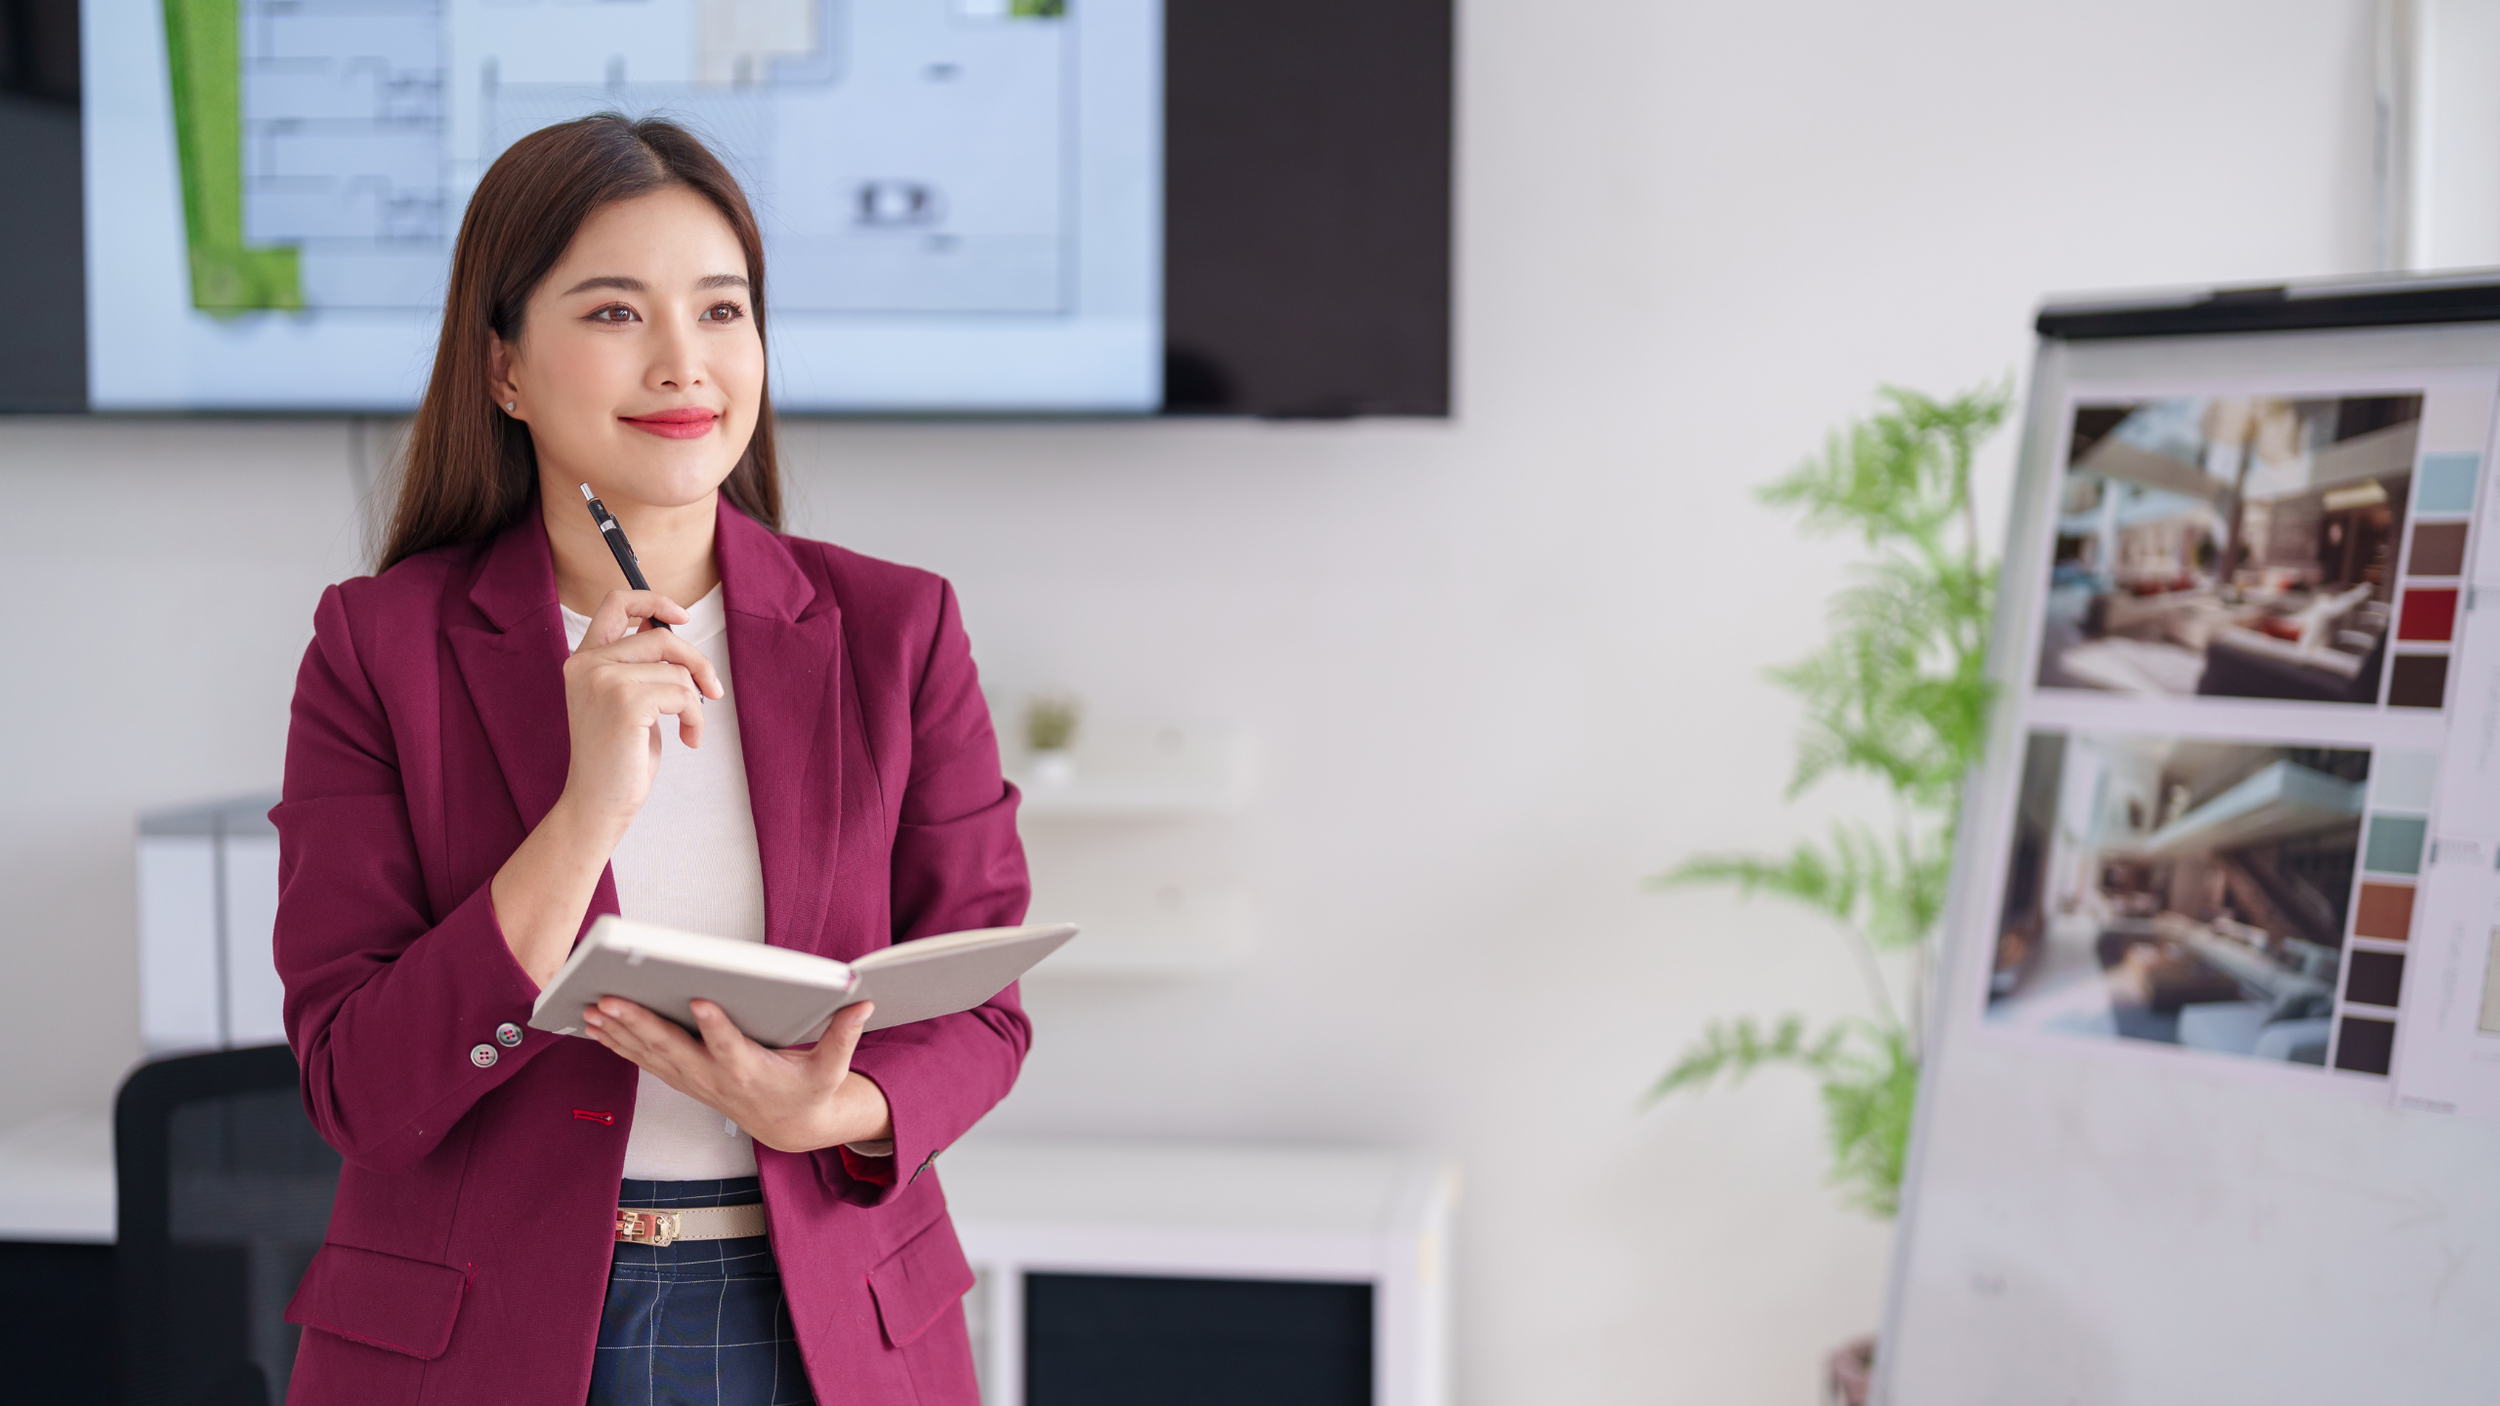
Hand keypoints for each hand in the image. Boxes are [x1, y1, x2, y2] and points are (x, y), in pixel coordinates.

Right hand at [486, 589, 723, 987]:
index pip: (615, 603)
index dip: (652, 599)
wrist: (598, 803)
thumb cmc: (618, 757)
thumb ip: (640, 667)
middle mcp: (588, 664)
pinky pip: (683, 695)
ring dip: (696, 701)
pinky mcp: (626, 702)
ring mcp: (604, 681)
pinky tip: (687, 741)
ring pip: (677, 669)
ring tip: (689, 729)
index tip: (682, 617)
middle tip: (714, 690)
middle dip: (697, 661)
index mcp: (584, 660)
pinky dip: (695, 718)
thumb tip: (675, 632)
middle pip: (661, 636)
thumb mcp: (626, 701)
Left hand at [581, 998, 893, 1153]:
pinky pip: (646, 1061)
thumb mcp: (833, 1069)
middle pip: (674, 1050)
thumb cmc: (809, 1091)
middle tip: (611, 999)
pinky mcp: (685, 1079)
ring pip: (651, 1056)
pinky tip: (596, 1026)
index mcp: (752, 1072)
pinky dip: (619, 1044)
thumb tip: (863, 1003)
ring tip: (591, 1008)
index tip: (699, 1000)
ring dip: (618, 1034)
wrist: (789, 1127)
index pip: (731, 1048)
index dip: (715, 1027)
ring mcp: (696, 1081)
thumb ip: (845, 1036)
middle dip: (640, 1025)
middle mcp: (716, 1079)